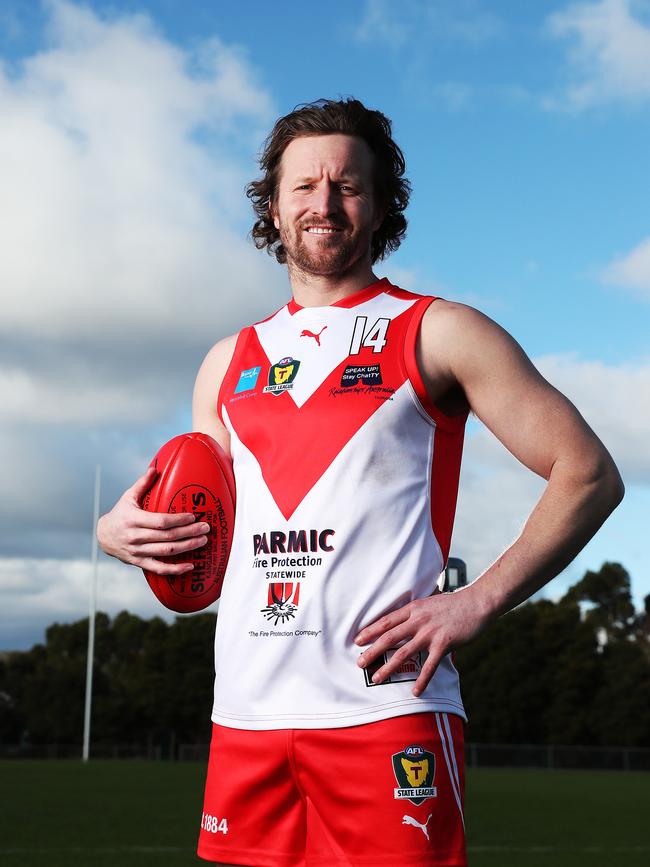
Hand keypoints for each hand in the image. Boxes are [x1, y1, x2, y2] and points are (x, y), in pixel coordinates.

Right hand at [96, 467, 210, 574]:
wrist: (103, 536)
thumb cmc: (119, 514)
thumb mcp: (128, 497)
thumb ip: (142, 484)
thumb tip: (155, 468)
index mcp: (133, 519)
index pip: (160, 521)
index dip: (178, 520)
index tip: (193, 516)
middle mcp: (135, 537)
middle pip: (167, 536)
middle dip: (189, 532)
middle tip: (205, 528)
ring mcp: (137, 552)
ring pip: (166, 552)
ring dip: (187, 547)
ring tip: (203, 541)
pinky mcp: (139, 563)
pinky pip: (159, 569)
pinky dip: (175, 569)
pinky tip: (190, 566)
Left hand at [354, 587, 486, 696]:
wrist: (477, 603)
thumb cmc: (454, 603)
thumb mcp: (429, 602)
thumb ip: (416, 612)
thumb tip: (404, 621)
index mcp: (413, 609)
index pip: (386, 621)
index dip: (370, 631)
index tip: (357, 640)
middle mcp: (418, 620)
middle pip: (389, 637)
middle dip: (372, 651)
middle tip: (359, 662)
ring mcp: (430, 633)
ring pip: (403, 653)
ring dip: (388, 667)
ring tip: (376, 677)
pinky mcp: (443, 644)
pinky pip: (429, 666)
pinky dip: (421, 680)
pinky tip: (415, 691)